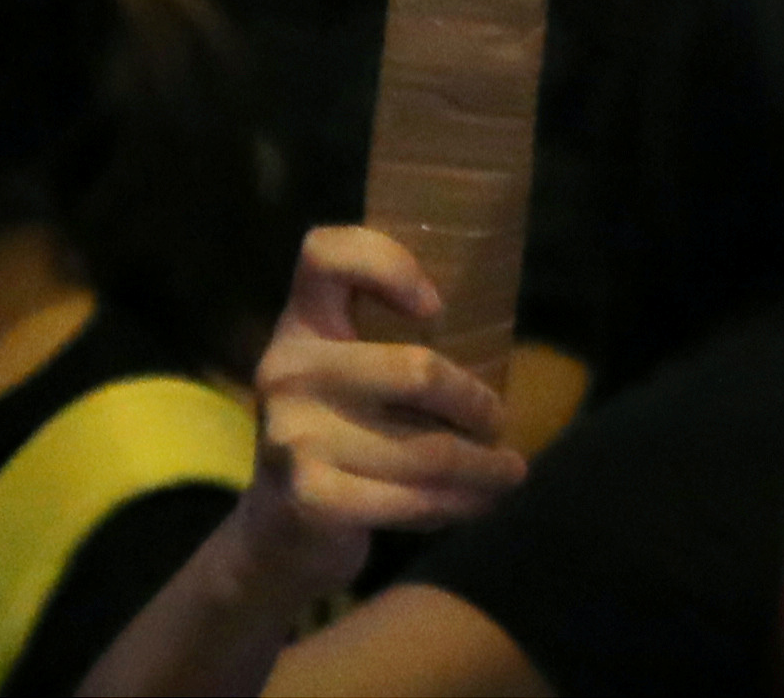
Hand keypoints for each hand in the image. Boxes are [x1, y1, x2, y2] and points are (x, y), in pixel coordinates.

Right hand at [237, 227, 527, 592]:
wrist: (274, 530)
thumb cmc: (337, 432)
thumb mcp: (351, 372)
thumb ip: (393, 338)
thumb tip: (502, 325)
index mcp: (302, 322)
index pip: (326, 254)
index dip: (386, 262)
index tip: (437, 304)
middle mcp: (287, 369)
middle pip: (418, 372)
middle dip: (478, 406)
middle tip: (500, 423)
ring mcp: (291, 435)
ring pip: (427, 449)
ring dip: (483, 468)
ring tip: (509, 473)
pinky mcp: (308, 496)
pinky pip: (411, 499)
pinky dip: (456, 505)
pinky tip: (475, 504)